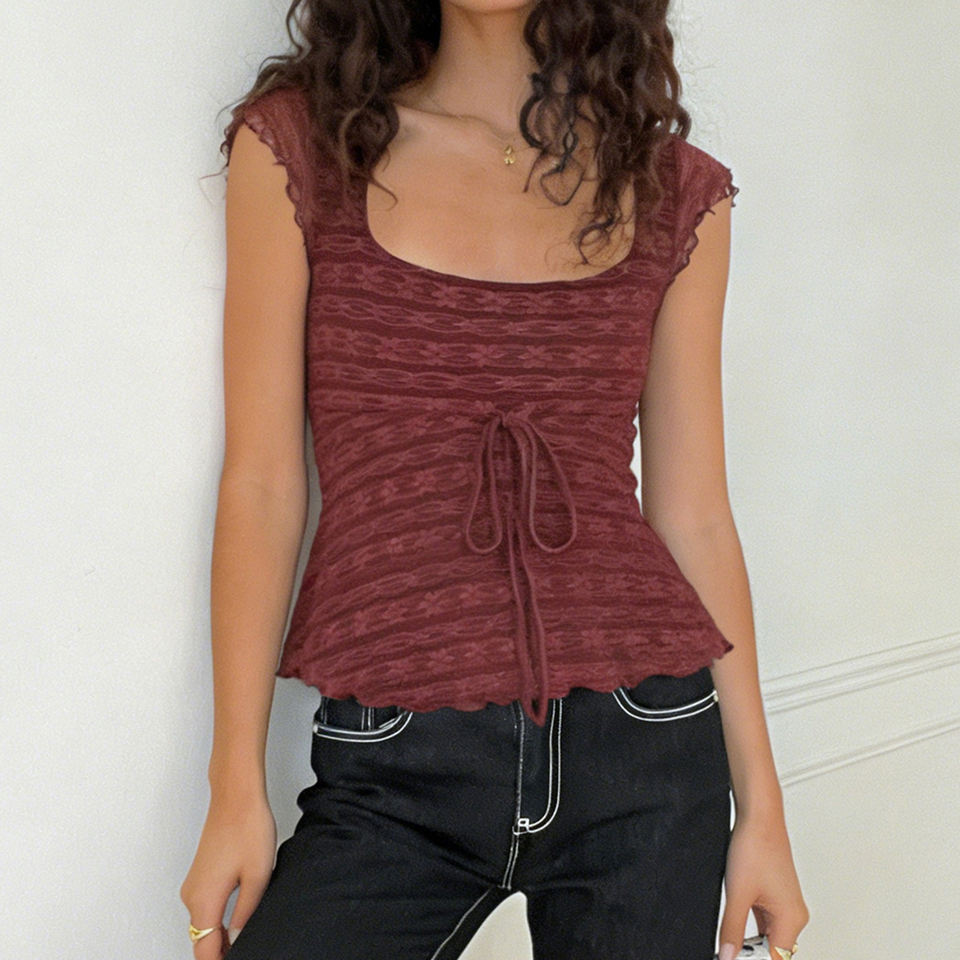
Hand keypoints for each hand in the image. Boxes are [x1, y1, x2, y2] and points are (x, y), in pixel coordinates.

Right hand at [180, 791, 276, 957]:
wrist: (236, 795)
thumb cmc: (248, 828)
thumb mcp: (258, 877)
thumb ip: (245, 915)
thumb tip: (237, 940)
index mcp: (204, 901)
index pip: (204, 951)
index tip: (241, 959)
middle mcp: (191, 896)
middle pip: (202, 940)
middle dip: (222, 952)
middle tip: (250, 950)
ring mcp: (194, 884)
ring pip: (203, 924)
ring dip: (220, 936)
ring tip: (245, 938)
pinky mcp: (200, 874)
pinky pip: (205, 908)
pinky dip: (217, 920)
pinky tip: (238, 919)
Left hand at [717, 810, 809, 959]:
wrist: (759, 817)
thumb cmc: (756, 847)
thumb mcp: (737, 893)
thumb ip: (732, 929)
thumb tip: (727, 955)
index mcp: (792, 918)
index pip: (776, 958)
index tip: (733, 958)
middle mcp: (793, 914)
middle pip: (773, 950)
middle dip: (751, 954)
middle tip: (729, 949)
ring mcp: (785, 905)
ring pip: (767, 936)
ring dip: (750, 940)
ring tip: (731, 936)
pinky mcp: (775, 896)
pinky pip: (764, 921)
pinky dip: (750, 926)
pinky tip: (735, 922)